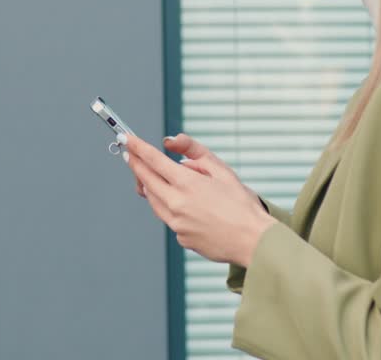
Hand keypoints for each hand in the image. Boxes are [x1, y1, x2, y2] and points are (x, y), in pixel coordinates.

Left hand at [124, 133, 275, 265]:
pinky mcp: (181, 237)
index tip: (127, 139)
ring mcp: (176, 223)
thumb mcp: (221, 169)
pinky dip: (170, 207)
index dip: (138, 148)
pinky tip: (186, 205)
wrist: (253, 240)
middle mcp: (176, 204)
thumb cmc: (241, 203)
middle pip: (146, 181)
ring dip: (149, 187)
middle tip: (130, 155)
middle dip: (136, 165)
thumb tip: (171, 144)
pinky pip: (168, 217)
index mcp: (187, 184)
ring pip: (153, 201)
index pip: (153, 161)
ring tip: (153, 177)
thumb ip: (194, 151)